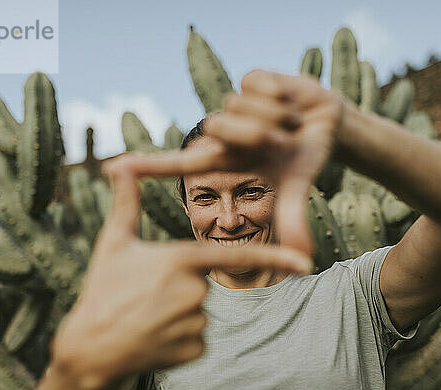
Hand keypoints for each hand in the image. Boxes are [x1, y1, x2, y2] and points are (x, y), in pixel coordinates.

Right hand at [36, 159, 311, 389]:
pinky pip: (199, 336)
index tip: (305, 261)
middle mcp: (195, 292)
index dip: (273, 256)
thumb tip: (118, 164)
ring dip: (180, 311)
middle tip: (147, 294)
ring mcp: (196, 324)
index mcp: (180, 261)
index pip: (233, 256)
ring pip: (202, 311)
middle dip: (181, 286)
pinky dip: (181, 335)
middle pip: (205, 282)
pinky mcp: (195, 350)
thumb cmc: (102, 290)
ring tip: (147, 315)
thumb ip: (126, 202)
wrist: (90, 349)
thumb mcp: (114, 242)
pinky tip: (155, 335)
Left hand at [120, 70, 345, 254]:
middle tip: (282, 140)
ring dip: (275, 118)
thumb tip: (304, 261)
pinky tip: (288, 99)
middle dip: (259, 134)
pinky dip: (282, 96)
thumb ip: (292, 219)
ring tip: (288, 122)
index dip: (148, 167)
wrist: (328, 122)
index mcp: (225, 158)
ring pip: (240, 107)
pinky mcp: (250, 77)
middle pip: (219, 127)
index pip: (179, 163)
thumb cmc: (302, 156)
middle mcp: (223, 131)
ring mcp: (234, 104)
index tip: (112, 169)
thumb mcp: (296, 187)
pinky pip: (258, 86)